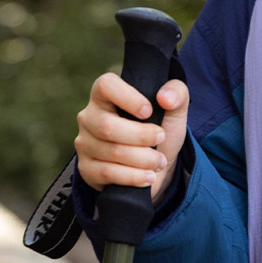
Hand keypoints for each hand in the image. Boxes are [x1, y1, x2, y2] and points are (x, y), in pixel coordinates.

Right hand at [75, 73, 188, 201]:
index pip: (106, 85)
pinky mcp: (87, 169)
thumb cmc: (159, 129)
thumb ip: (177, 93)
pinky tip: (148, 176)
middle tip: (161, 138)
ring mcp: (84, 143)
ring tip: (159, 161)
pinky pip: (108, 173)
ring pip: (112, 152)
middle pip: (108, 126)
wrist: (155, 166)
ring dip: (144, 159)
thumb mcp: (174, 110)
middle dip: (142, 136)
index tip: (149, 111)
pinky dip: (134, 176)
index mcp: (105, 95)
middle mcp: (89, 117)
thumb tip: (165, 98)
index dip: (129, 98)